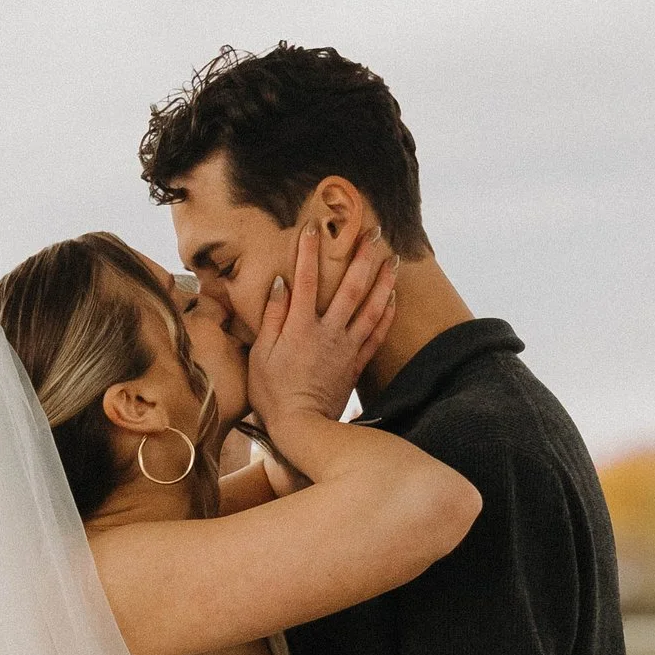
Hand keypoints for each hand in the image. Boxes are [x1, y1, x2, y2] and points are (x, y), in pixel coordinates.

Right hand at [248, 225, 397, 435]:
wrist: (300, 427)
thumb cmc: (272, 393)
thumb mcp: (261, 355)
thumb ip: (272, 317)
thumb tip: (280, 283)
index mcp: (300, 327)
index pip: (304, 280)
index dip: (308, 252)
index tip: (313, 227)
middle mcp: (328, 332)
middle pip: (350, 287)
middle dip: (362, 257)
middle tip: (373, 232)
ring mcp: (346, 348)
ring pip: (371, 308)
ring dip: (383, 280)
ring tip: (393, 258)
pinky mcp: (356, 364)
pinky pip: (377, 335)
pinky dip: (387, 314)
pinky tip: (393, 297)